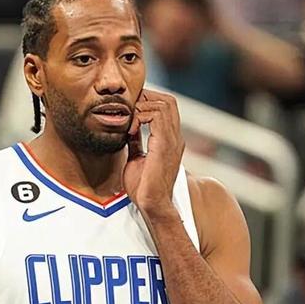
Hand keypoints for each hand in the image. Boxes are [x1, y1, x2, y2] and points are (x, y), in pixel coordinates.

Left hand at [122, 89, 184, 214]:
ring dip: (142, 108)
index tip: (130, 110)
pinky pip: (157, 116)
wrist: (151, 204)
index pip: (166, 106)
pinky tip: (131, 130)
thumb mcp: (136, 157)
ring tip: (130, 122)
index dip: (147, 101)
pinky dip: (141, 117)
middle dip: (146, 99)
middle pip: (168, 100)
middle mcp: (175, 137)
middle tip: (129, 111)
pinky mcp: (165, 145)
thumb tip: (129, 130)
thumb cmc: (144, 187)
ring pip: (163, 104)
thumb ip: (136, 142)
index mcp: (170, 139)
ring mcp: (172, 140)